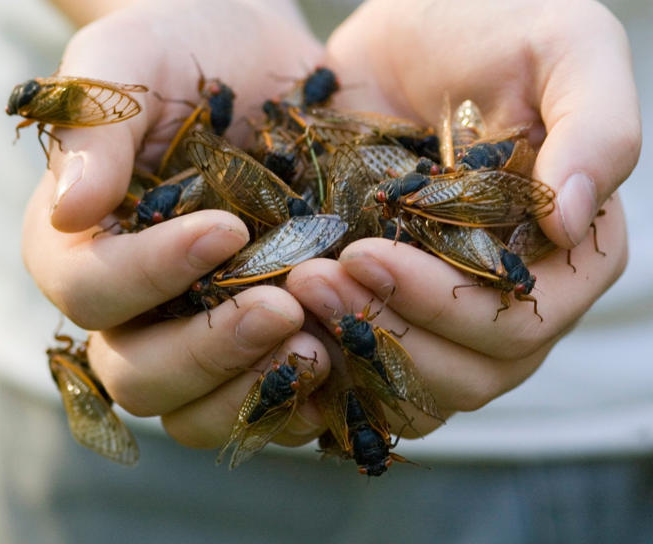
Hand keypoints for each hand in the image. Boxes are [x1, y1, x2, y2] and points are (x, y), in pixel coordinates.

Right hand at [22, 0, 330, 448]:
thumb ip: (92, 124)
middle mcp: (130, 309)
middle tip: (283, 305)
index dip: (149, 274)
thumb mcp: (131, 59)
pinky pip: (261, 410)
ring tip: (319, 344)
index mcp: (82, 245)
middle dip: (207, 349)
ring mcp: (192, 336)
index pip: (89, 290)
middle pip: (137, 374)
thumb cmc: (188, 54)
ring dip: (252, 390)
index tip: (225, 228)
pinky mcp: (254, 350)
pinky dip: (298, 402)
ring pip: (194, 412)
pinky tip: (342, 358)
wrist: (267, 74)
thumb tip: (68, 209)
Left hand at [283, 0, 634, 436]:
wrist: (403, 30)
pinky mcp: (391, 305)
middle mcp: (512, 295)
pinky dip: (330, 365)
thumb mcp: (563, 45)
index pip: (520, 322)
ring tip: (292, 288)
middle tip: (310, 279)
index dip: (445, 306)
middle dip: (387, 330)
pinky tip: (285, 327)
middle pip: (468, 372)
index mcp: (570, 253)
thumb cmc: (490, 24)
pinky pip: (369, 375)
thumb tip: (572, 220)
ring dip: (352, 350)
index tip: (367, 254)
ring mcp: (448, 309)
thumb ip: (596, 127)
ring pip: (416, 387)